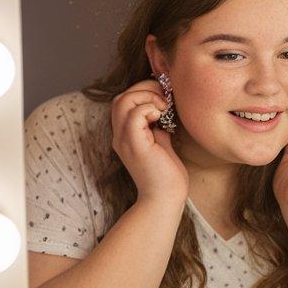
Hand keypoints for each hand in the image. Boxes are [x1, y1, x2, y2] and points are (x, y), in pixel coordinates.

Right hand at [111, 80, 187, 204]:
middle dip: (144, 89)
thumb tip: (162, 109)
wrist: (166, 198)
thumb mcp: (162, 142)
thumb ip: (157, 125)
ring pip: (123, 101)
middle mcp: (120, 136)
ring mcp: (125, 140)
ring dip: (146, 96)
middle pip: (121, 97)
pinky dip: (148, 108)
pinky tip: (161, 117)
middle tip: (165, 99)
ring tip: (163, 107)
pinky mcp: (135, 145)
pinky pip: (134, 115)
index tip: (164, 98)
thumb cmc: (167, 175)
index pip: (124, 100)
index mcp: (125, 134)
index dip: (143, 91)